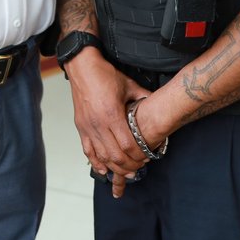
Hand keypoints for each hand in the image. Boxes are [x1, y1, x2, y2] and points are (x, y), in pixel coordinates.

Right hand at [65, 49, 150, 196]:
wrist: (82, 67)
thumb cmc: (105, 75)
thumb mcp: (129, 85)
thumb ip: (144, 97)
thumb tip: (158, 103)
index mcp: (112, 114)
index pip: (128, 145)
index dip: (138, 156)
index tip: (146, 158)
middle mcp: (98, 123)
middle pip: (115, 155)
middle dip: (128, 166)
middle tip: (138, 168)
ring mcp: (88, 127)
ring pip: (101, 156)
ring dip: (113, 167)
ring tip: (124, 172)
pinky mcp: (81, 127)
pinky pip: (87, 150)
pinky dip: (95, 162)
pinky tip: (103, 169)